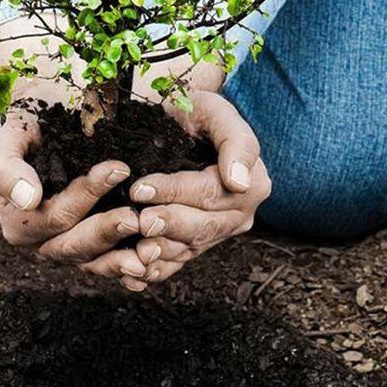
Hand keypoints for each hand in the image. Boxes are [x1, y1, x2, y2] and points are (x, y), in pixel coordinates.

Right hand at [0, 77, 151, 290]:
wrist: (46, 117)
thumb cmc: (25, 124)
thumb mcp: (5, 136)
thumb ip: (4, 168)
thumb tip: (27, 199)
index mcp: (19, 223)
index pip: (54, 216)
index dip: (85, 196)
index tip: (117, 169)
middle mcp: (43, 243)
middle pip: (75, 245)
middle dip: (106, 232)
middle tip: (136, 218)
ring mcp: (70, 247)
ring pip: (95, 262)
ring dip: (122, 260)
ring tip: (151, 251)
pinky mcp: (94, 248)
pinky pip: (110, 264)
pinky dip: (130, 267)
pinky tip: (153, 266)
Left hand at [126, 89, 270, 285]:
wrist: (182, 126)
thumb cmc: (198, 112)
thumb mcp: (218, 112)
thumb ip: (236, 142)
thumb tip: (240, 181)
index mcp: (252, 184)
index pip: (210, 192)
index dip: (175, 191)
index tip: (141, 188)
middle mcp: (238, 214)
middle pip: (203, 227)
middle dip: (169, 225)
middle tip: (139, 221)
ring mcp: (217, 233)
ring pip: (189, 249)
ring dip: (161, 253)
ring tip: (136, 252)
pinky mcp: (195, 245)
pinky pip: (177, 264)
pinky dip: (156, 271)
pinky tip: (134, 275)